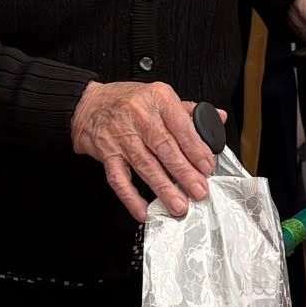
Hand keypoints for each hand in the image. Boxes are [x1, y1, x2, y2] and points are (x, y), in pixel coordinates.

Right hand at [72, 80, 213, 220]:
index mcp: (158, 99)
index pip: (181, 126)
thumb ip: (188, 110)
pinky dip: (131, 198)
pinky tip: (144, 211)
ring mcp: (121, 136)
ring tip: (179, 205)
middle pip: (165, 148)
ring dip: (163, 188)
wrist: (88, 104)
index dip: (196, 149)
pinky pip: (119, 179)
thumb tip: (217, 118)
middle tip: (199, 190)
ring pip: (145, 165)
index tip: (207, 167)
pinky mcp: (106, 154)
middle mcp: (139, 116)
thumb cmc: (127, 100)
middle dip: (184, 172)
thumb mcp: (159, 95)